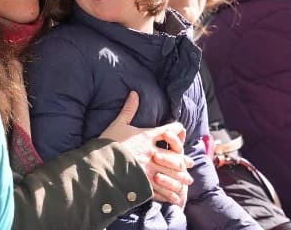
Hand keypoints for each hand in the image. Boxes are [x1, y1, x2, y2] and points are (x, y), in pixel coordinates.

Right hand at [100, 91, 193, 206]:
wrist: (100, 164)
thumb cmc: (108, 143)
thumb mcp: (118, 124)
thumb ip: (128, 109)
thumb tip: (134, 93)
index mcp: (147, 137)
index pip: (168, 130)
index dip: (176, 130)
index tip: (180, 131)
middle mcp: (152, 153)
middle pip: (175, 155)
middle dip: (183, 160)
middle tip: (189, 163)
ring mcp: (151, 170)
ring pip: (172, 174)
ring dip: (180, 177)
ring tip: (186, 181)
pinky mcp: (146, 185)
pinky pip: (163, 190)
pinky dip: (170, 194)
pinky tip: (175, 197)